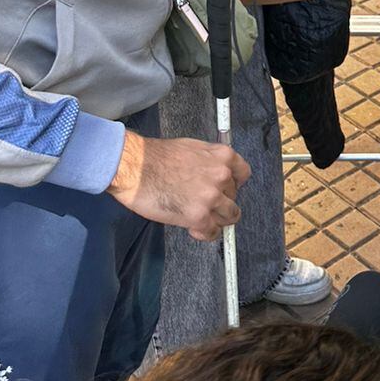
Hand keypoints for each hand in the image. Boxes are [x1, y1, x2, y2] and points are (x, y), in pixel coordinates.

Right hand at [108, 132, 250, 243]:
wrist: (135, 168)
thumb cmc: (156, 157)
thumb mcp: (192, 148)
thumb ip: (209, 161)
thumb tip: (215, 174)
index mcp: (222, 156)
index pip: (244, 174)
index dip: (234, 184)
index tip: (226, 190)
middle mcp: (222, 176)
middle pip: (234, 197)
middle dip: (220, 202)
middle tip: (203, 204)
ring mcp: (212, 197)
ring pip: (229, 216)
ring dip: (216, 219)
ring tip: (200, 218)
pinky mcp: (199, 217)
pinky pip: (212, 232)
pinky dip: (204, 233)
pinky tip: (193, 227)